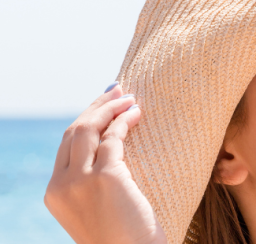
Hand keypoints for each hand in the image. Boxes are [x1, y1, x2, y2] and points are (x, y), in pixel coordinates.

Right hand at [44, 82, 166, 243]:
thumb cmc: (124, 239)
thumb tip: (110, 149)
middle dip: (96, 107)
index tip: (102, 105)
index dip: (84, 120)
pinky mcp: (106, 177)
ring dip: (110, 108)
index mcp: (54, 194)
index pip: (65, 146)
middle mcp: (62, 185)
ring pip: (90, 129)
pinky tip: (137, 114)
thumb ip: (91, 184)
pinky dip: (124, 121)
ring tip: (131, 98)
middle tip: (117, 90)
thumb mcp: (96, 210)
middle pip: (74, 132)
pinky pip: (113, 138)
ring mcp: (81, 181)